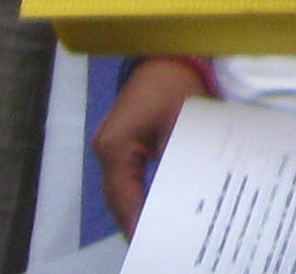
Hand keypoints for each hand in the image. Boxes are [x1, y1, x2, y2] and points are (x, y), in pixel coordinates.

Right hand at [91, 54, 208, 234]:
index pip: (123, 196)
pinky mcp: (122, 141)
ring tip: (157, 232)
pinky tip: (157, 206)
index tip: (148, 243)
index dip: (135, 222)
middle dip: (136, 220)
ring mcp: (111, 144)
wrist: (169, 52)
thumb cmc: (176, 84)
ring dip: (137, 208)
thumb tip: (189, 194)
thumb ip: (179, 160)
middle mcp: (106, 148)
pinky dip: (139, 192)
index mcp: (115, 145)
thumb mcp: (183, 124)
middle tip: (156, 243)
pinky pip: (128, 175)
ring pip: (121, 188)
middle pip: (118, 197)